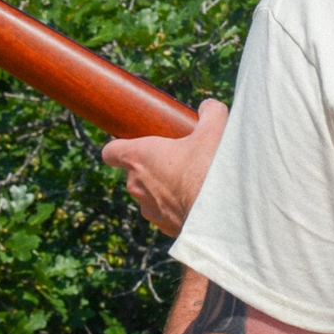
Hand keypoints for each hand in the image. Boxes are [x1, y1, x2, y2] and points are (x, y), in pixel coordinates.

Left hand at [102, 98, 228, 236]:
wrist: (222, 210)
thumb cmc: (210, 167)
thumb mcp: (213, 130)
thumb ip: (209, 113)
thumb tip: (209, 106)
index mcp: (139, 157)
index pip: (110, 151)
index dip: (119, 147)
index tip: (134, 144)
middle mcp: (137, 184)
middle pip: (134, 173)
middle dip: (152, 167)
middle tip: (178, 160)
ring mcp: (148, 208)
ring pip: (149, 195)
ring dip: (163, 189)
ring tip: (190, 183)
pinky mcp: (164, 226)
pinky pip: (164, 214)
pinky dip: (176, 208)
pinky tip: (197, 202)